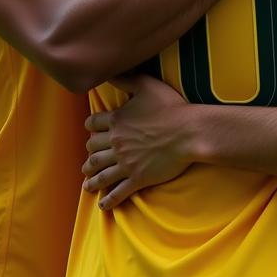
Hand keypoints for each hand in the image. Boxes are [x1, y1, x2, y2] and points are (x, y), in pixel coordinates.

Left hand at [82, 75, 191, 208]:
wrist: (189, 132)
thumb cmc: (171, 107)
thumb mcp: (147, 85)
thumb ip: (126, 79)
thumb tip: (108, 71)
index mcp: (117, 121)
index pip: (93, 124)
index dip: (91, 127)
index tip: (91, 130)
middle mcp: (116, 143)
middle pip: (93, 151)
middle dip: (89, 155)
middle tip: (88, 160)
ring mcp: (126, 163)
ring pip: (101, 173)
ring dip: (91, 179)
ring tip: (87, 183)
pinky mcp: (137, 178)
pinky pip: (118, 192)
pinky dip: (108, 200)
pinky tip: (102, 205)